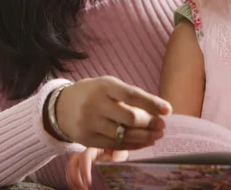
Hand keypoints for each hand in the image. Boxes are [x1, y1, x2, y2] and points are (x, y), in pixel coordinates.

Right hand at [55, 76, 171, 148]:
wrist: (61, 106)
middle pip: (129, 117)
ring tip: (157, 135)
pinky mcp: (86, 139)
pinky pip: (114, 145)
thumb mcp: (109, 86)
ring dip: (145, 137)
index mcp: (104, 86)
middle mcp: (96, 104)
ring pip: (123, 134)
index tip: (168, 110)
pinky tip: (144, 142)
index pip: (132, 95)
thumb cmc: (94, 93)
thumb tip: (158, 108)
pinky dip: (133, 145)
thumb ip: (130, 95)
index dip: (152, 103)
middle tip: (162, 125)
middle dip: (150, 123)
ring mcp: (90, 122)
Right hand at [66, 148, 128, 189]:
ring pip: (70, 168)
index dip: (84, 169)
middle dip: (75, 177)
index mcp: (94, 148)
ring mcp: (81, 159)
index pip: (85, 157)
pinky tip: (77, 189)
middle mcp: (85, 153)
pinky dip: (72, 182)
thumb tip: (114, 157)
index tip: (88, 182)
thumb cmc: (117, 151)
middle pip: (73, 163)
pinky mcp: (79, 166)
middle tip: (84, 188)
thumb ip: (119, 153)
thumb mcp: (121, 151)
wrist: (115, 152)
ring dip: (72, 181)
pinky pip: (71, 173)